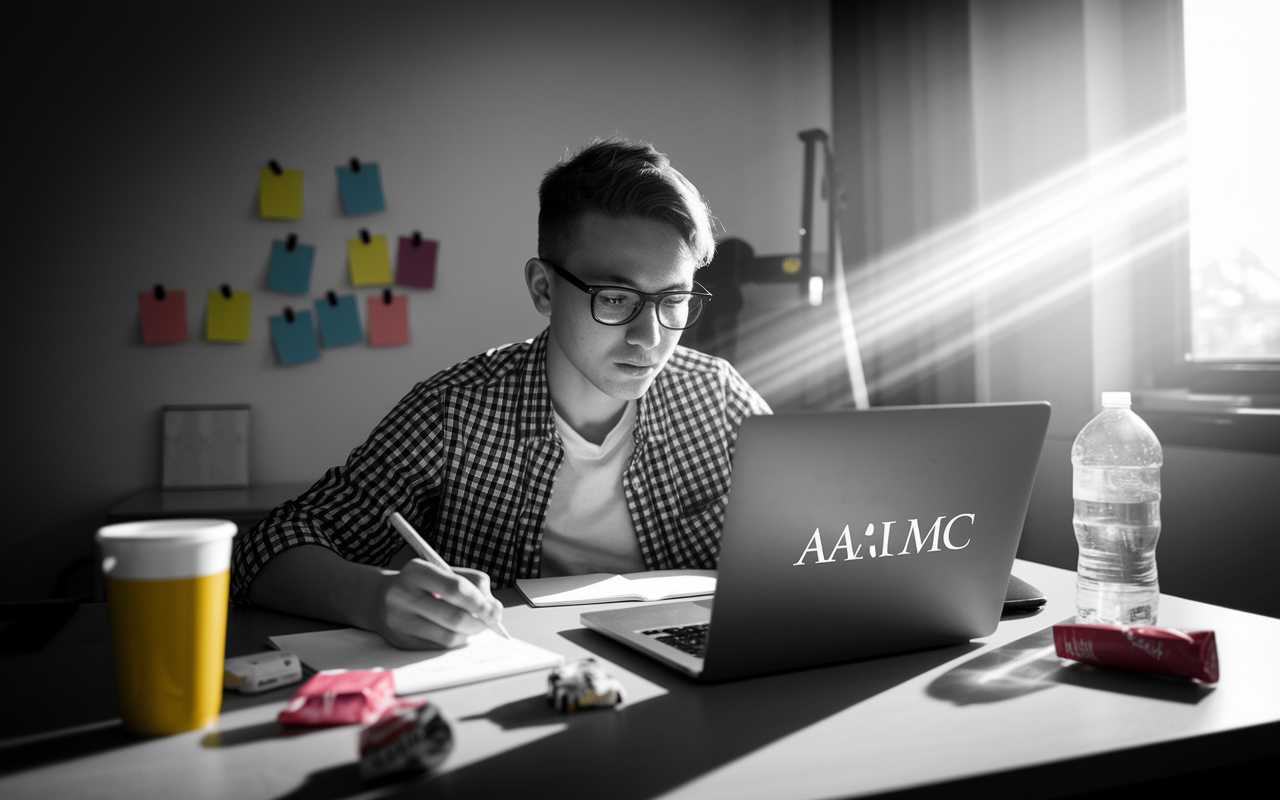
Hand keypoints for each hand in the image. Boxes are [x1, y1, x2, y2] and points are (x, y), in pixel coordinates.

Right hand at [373, 559, 503, 649]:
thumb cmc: (423, 584)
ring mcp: (399, 620)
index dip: (480, 602)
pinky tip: (457, 633)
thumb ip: (473, 584)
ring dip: (469, 634)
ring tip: (474, 626)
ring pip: (448, 636)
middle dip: (480, 622)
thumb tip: (495, 609)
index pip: (456, 588)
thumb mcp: (444, 572)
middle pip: (454, 617)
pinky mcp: (400, 641)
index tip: (495, 610)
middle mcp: (403, 595)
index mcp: (416, 571)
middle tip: (490, 622)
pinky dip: (455, 642)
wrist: (380, 598)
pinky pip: (438, 647)